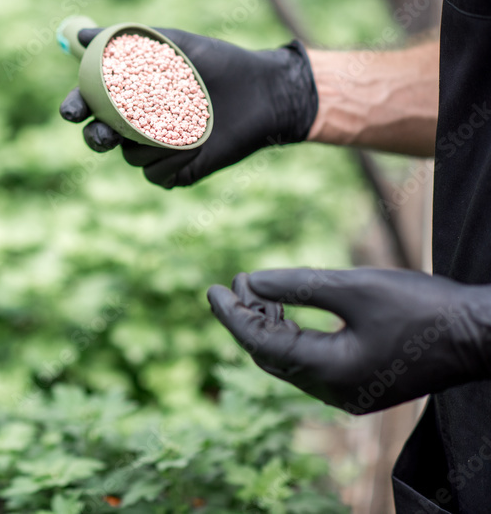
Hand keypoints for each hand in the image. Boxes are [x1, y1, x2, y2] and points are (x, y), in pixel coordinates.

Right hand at [59, 28, 317, 186]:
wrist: (262, 92)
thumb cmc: (218, 63)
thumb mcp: (174, 43)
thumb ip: (128, 39)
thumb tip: (81, 34)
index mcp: (128, 95)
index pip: (88, 103)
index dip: (75, 107)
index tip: (72, 110)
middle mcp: (135, 125)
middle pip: (98, 137)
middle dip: (96, 137)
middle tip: (105, 134)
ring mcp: (154, 151)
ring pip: (129, 156)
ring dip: (150, 143)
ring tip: (186, 121)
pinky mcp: (174, 173)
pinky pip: (155, 173)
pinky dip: (171, 158)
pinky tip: (197, 141)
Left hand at [207, 269, 490, 413]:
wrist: (480, 334)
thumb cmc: (422, 307)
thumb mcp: (353, 287)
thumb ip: (297, 287)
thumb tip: (249, 282)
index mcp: (330, 372)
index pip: (262, 345)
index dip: (233, 316)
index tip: (212, 290)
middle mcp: (334, 392)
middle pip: (270, 358)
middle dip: (246, 322)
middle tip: (228, 288)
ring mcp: (348, 393)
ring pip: (290, 362)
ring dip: (268, 328)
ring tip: (252, 292)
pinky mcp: (361, 385)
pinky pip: (311, 364)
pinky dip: (292, 337)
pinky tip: (283, 312)